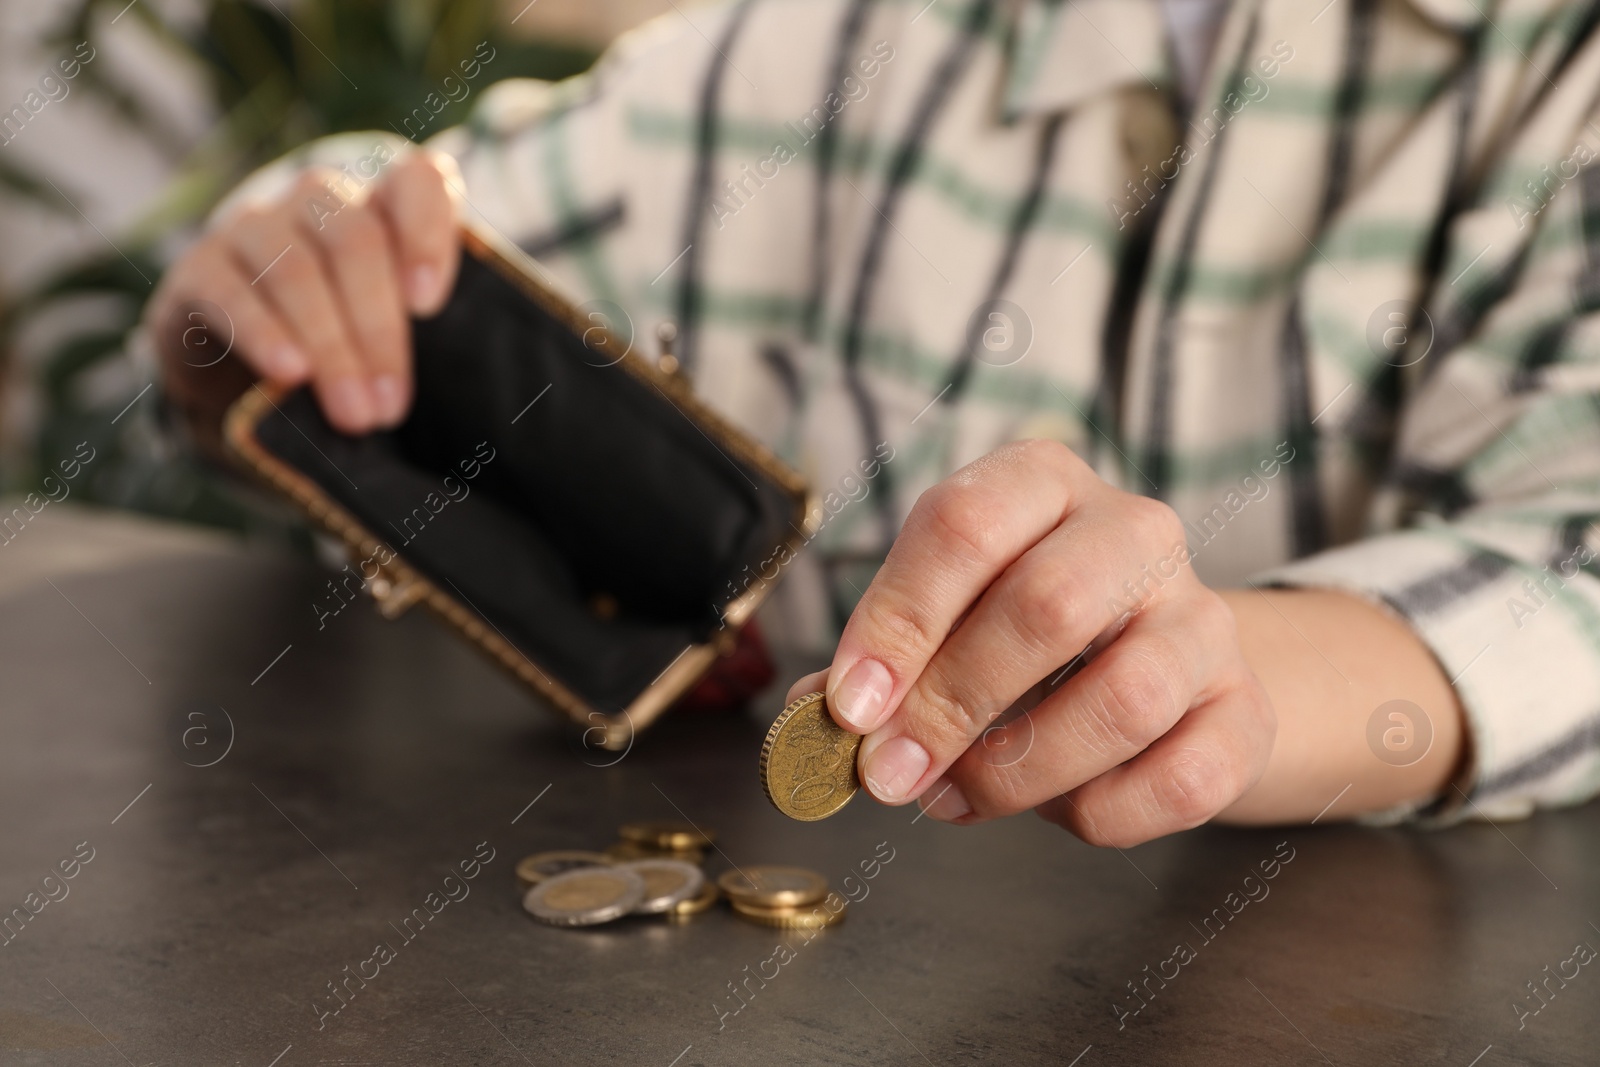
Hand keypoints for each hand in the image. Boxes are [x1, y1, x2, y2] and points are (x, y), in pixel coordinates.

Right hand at [147, 150, 460, 434]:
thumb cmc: (340, 343)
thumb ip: (413, 329)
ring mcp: (253, 226)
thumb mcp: (387, 331)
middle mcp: (317, 201)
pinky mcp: (198, 266)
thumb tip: (415, 386)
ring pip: (297, 270)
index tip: (428, 305)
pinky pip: (230, 293)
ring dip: (330, 347)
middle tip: (388, 406)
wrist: (233, 362)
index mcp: (381, 207)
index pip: (417, 181)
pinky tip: (291, 373)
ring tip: (353, 413)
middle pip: (356, 241)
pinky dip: (263, 334)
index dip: (428, 233)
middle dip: (378, 330)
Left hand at [787, 440, 1276, 846]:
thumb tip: (812, 723)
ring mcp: (1203, 619)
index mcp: (1041, 484)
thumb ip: (880, 665)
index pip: (965, 523)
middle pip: (1050, 603)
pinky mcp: (1245, 708)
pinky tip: (1060, 809)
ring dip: (1021, 768)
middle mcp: (1134, 532)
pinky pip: (1183, 775)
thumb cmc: (1025, 638)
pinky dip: (1104, 812)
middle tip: (890, 772)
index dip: (898, 619)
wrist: (1164, 667)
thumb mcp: (946, 619)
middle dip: (953, 701)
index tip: (847, 705)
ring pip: (1126, 696)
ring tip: (958, 796)